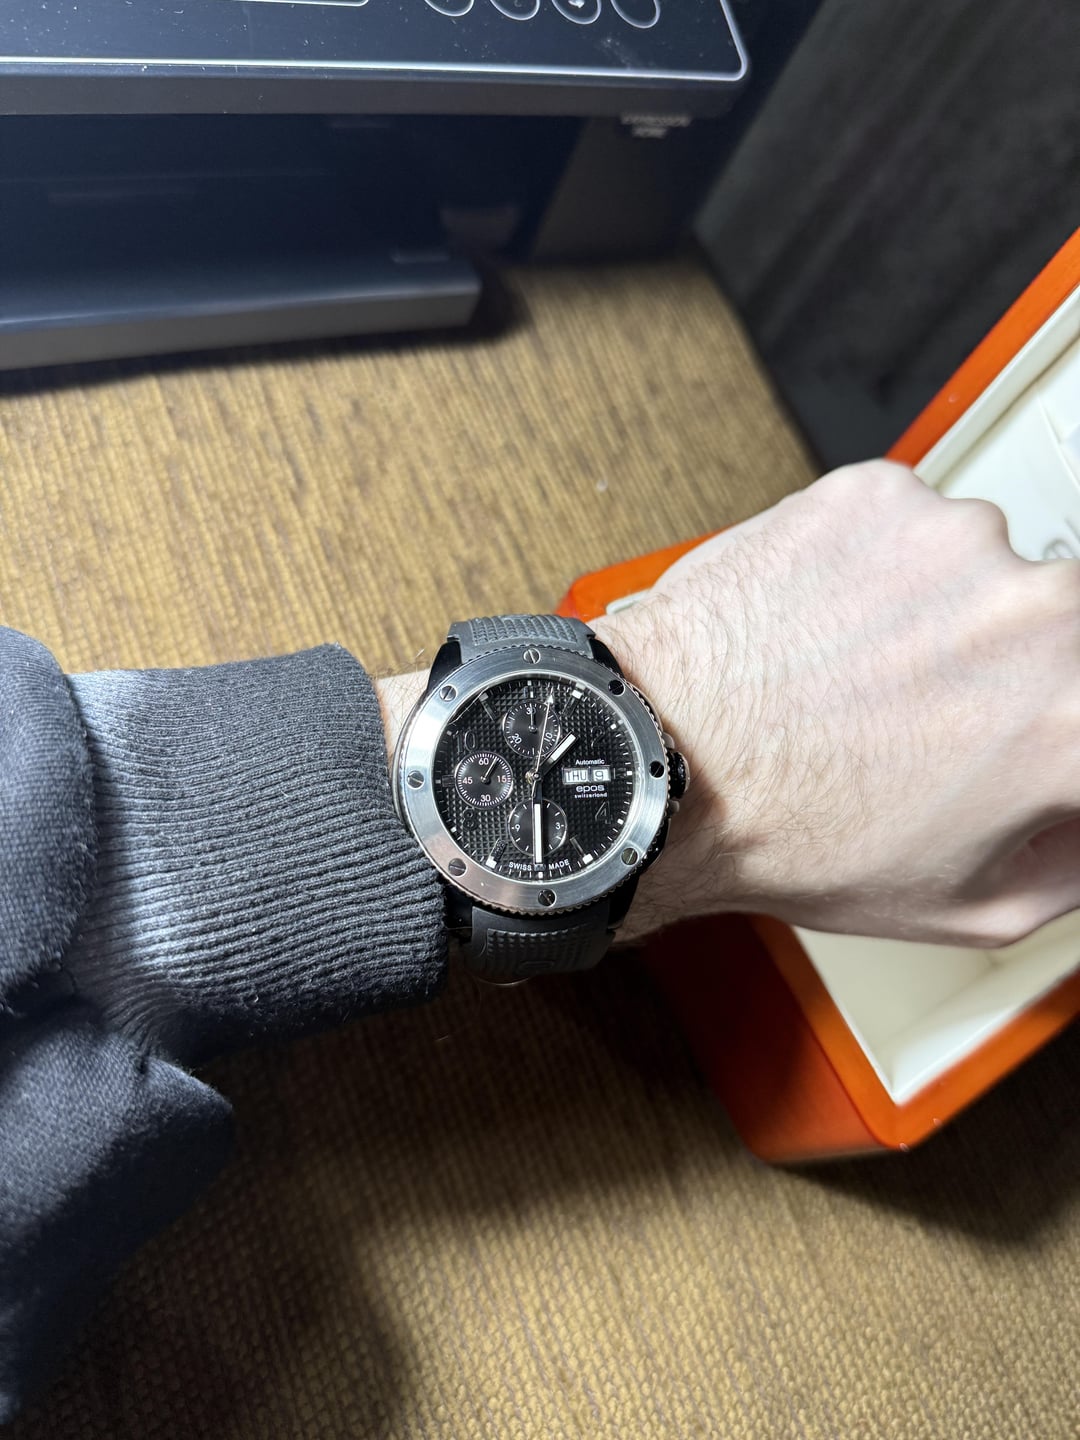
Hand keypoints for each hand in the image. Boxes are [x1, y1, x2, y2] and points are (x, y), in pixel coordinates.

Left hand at [594, 460, 1079, 947]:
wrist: (666, 761)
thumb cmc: (793, 833)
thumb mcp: (976, 907)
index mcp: (1076, 715)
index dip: (1054, 740)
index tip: (1026, 741)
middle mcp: (1035, 611)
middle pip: (1064, 626)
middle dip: (1015, 672)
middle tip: (939, 715)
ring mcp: (954, 540)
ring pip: (986, 569)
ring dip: (946, 613)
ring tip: (863, 675)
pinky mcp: (880, 497)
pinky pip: (909, 529)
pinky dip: (878, 570)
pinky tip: (828, 629)